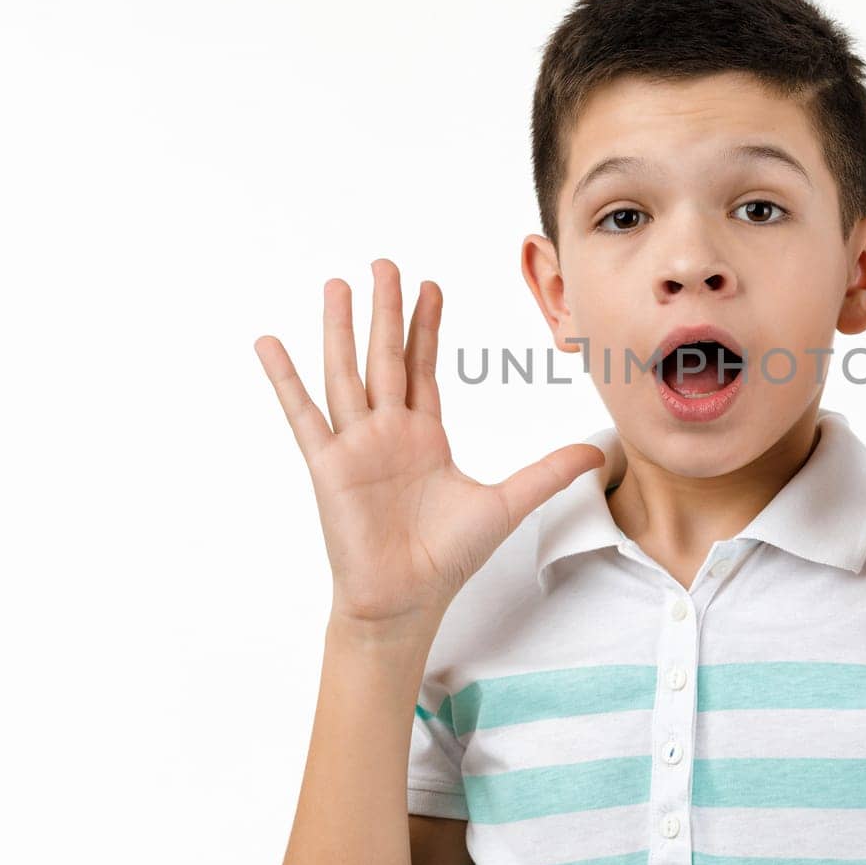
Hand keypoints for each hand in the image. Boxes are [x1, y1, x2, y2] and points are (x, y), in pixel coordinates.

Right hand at [254, 260, 604, 626]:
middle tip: (384, 264)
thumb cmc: (448, 558)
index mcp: (424, 435)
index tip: (429, 286)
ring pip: (346, 372)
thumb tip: (596, 452)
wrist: (406, 600)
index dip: (425, 326)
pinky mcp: (328, 465)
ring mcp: (355, 445)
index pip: (422, 367)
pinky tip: (269, 343)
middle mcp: (387, 432)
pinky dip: (285, 378)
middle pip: (385, 357)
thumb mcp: (507, 504)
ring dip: (341, 329)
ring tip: (336, 285)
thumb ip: (548, 473)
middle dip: (386, 310)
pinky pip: (303, 414)